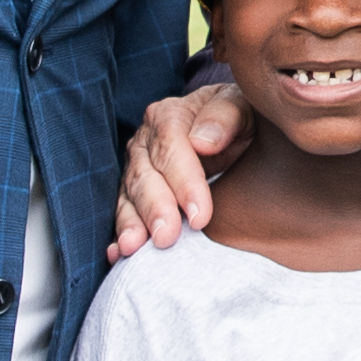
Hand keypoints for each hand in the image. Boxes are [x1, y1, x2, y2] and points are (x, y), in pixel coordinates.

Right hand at [109, 85, 250, 257]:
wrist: (235, 131)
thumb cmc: (241, 119)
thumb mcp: (242, 107)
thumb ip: (225, 117)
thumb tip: (203, 142)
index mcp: (170, 116)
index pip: (171, 147)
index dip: (184, 182)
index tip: (201, 215)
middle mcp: (146, 143)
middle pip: (145, 175)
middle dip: (155, 208)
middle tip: (166, 237)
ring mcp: (137, 169)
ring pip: (130, 197)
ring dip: (132, 224)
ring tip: (134, 248)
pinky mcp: (135, 195)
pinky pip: (124, 213)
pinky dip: (120, 233)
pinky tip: (117, 253)